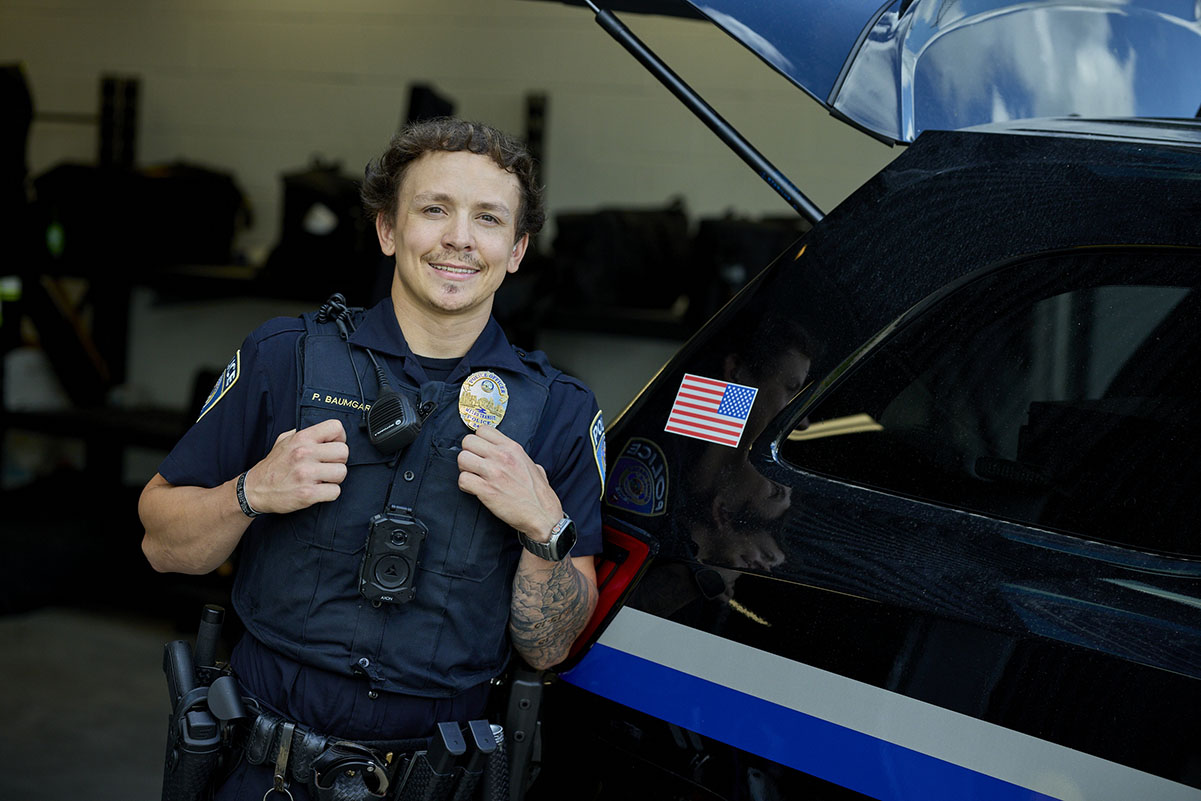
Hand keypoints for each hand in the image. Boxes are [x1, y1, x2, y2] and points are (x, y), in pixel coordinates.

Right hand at [243, 419, 347, 513]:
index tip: (333, 447)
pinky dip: (329, 493)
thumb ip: (304, 434)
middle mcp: (304, 453)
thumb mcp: (284, 441)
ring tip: (322, 479)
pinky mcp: (307, 493)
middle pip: (344, 452)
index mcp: (301, 438)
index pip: (336, 427)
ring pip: (342, 472)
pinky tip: (318, 491)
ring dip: (334, 479)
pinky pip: (335, 491)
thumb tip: (324, 432)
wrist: (254, 490)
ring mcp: (306, 474)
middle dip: (338, 461)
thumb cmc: (273, 466)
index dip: (339, 438)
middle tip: (327, 467)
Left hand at [457, 424, 560, 539]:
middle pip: (468, 441)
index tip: (480, 451)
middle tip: (474, 465)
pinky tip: (474, 489)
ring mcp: (493, 472)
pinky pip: (463, 480)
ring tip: (473, 477)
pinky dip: (465, 486)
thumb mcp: (534, 466)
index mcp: (512, 448)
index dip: (478, 440)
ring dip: (464, 469)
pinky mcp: (486, 490)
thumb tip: (515, 457)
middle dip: (468, 453)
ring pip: (462, 458)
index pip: (483, 429)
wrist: (542, 515)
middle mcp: (502, 456)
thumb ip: (520, 457)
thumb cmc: (539, 494)